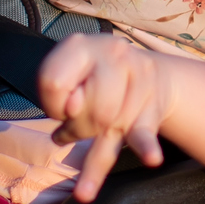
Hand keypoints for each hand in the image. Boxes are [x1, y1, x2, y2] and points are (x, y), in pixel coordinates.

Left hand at [37, 32, 174, 202]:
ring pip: (104, 122)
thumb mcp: (67, 74)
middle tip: (81, 118)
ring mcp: (136, 80)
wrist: (150, 73)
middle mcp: (111, 55)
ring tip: (93, 145)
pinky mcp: (152, 110)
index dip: (51, 104)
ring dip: (93, 136)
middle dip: (75, 124)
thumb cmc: (95, 78)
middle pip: (82, 107)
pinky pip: (145, 133)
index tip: (62, 105)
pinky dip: (147, 148)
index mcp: (81, 45)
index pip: (53, 83)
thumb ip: (57, 91)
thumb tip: (72, 109)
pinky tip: (152, 158)